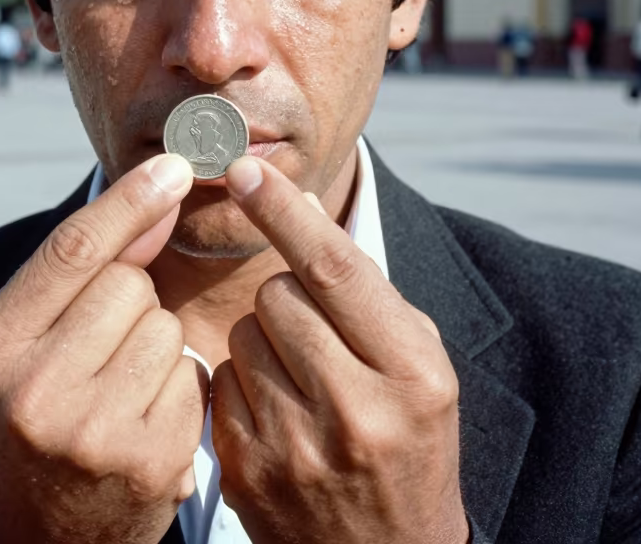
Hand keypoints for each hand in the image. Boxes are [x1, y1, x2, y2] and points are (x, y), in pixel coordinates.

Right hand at [0, 153, 208, 543]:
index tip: (175, 165)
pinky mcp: (148, 462)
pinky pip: (191, 375)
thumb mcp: (26, 337)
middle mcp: (33, 390)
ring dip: (156, 342)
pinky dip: (178, 385)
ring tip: (118, 386)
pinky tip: (144, 417)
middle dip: (130, 300)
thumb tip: (160, 190)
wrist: (38, 533)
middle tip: (100, 347)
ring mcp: (92, 432)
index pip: (72, 250)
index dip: (129, 201)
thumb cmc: (33, 411)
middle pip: (128, 285)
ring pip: (166, 326)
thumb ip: (84, 265)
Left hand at [212, 156, 468, 543]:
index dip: (284, 211)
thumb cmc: (408, 442)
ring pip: (244, 333)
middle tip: (314, 332)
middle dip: (286, 294)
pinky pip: (222, 379)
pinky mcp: (248, 471)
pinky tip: (276, 413)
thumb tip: (300, 205)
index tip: (245, 168)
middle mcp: (358, 410)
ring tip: (301, 380)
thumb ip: (364, 288)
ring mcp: (298, 447)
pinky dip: (243, 380)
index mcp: (414, 374)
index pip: (333, 268)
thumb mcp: (418, 365)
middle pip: (278, 294)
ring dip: (264, 339)